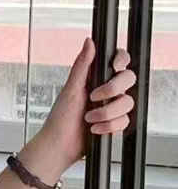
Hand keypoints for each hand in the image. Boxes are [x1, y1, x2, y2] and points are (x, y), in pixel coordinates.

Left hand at [40, 37, 136, 168]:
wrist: (60, 146)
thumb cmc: (60, 119)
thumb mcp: (70, 88)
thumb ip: (82, 65)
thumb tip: (89, 42)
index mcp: (95, 79)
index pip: (119, 61)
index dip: (121, 61)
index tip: (115, 67)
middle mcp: (105, 91)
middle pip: (128, 80)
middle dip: (112, 91)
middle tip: (94, 98)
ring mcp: (111, 107)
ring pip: (128, 103)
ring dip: (107, 113)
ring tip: (89, 119)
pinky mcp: (114, 123)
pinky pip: (125, 121)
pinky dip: (109, 126)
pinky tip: (95, 129)